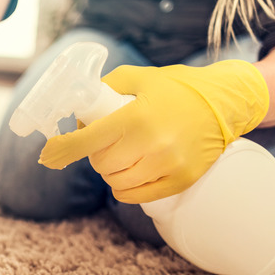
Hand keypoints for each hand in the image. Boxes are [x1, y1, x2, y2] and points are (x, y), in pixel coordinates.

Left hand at [39, 60, 268, 203]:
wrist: (227, 101)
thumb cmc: (178, 87)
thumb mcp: (137, 77)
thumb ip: (104, 89)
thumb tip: (78, 113)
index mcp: (136, 117)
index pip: (88, 142)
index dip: (62, 150)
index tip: (48, 155)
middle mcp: (152, 145)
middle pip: (101, 165)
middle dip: (96, 155)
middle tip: (105, 143)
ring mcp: (168, 166)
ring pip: (117, 183)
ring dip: (111, 172)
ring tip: (122, 155)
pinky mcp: (182, 180)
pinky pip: (137, 196)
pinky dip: (126, 188)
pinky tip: (129, 174)